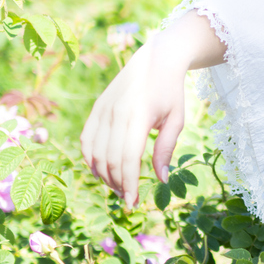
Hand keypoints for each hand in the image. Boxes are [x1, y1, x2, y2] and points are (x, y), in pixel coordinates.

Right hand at [80, 11, 223, 206]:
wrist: (155, 60)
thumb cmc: (171, 93)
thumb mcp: (176, 120)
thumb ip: (166, 149)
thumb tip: (161, 179)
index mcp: (138, 116)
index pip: (127, 159)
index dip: (129, 184)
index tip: (133, 203)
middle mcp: (115, 113)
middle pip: (108, 159)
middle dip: (117, 184)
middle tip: (129, 198)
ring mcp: (102, 110)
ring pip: (94, 152)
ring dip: (103, 175)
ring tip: (119, 186)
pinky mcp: (96, 108)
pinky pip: (86, 140)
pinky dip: (90, 159)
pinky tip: (102, 171)